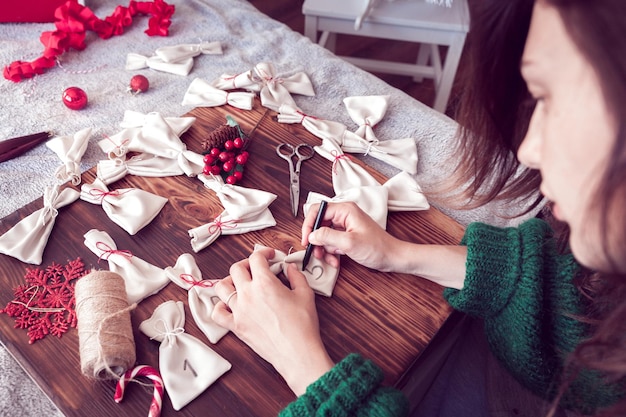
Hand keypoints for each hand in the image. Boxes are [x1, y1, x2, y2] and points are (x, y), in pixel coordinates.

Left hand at [212, 247, 333, 395]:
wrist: (297, 352)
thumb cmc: (302, 326)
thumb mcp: (305, 294)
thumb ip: (296, 276)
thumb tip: (290, 269)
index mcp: (265, 283)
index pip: (256, 258)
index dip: (263, 252)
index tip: (269, 256)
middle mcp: (248, 294)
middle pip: (236, 268)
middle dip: (247, 264)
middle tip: (256, 268)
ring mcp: (239, 310)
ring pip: (221, 287)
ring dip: (229, 281)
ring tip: (239, 283)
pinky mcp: (236, 326)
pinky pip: (217, 313)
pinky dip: (220, 306)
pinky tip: (229, 305)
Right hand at [302, 201, 401, 270]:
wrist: (393, 257)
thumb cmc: (378, 248)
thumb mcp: (349, 243)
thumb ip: (327, 236)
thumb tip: (312, 235)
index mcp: (345, 210)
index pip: (317, 210)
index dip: (309, 225)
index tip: (307, 240)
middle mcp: (344, 215)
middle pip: (319, 223)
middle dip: (317, 240)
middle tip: (316, 251)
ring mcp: (346, 225)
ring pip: (324, 234)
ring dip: (324, 249)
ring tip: (329, 259)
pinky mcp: (347, 235)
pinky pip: (332, 242)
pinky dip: (331, 252)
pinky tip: (336, 260)